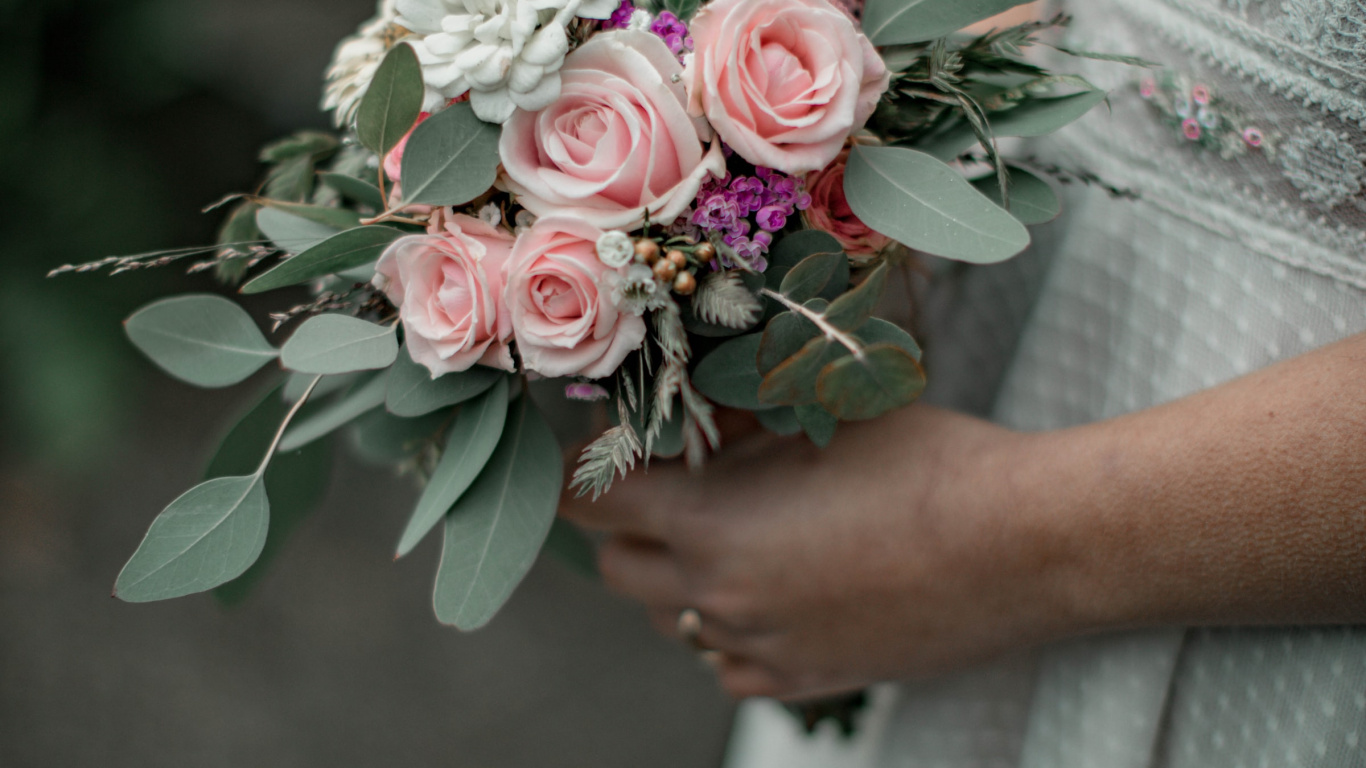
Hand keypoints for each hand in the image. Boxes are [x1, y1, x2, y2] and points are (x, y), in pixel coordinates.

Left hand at [560, 404, 1084, 699]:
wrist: (1022, 544)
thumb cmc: (929, 464)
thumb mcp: (819, 418)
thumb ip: (738, 420)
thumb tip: (697, 415)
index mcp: (710, 525)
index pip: (590, 504)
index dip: (583, 472)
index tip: (598, 455)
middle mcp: (720, 597)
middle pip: (618, 569)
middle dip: (628, 525)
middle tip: (670, 488)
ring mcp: (762, 648)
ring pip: (671, 621)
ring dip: (679, 578)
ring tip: (733, 537)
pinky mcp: (806, 680)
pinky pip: (728, 667)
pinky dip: (729, 633)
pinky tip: (773, 595)